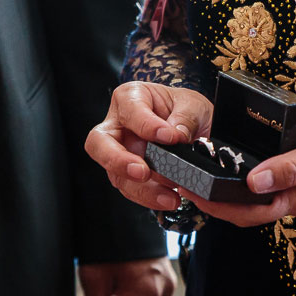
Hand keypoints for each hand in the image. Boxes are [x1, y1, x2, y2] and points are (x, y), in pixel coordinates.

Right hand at [85, 81, 213, 211]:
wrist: (196, 129)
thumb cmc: (186, 110)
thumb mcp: (194, 105)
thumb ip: (186, 117)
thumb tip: (177, 135)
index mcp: (131, 97)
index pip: (128, 110)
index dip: (146, 124)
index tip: (169, 136)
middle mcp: (118, 125)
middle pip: (99, 143)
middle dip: (118, 161)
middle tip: (142, 172)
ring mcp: (121, 152)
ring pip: (115, 174)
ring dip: (141, 188)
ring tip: (168, 195)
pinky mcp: (129, 174)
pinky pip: (131, 189)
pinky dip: (149, 197)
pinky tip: (168, 198)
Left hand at [180, 112, 295, 226]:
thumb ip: (292, 167)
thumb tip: (254, 182)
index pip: (246, 212)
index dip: (214, 205)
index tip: (185, 191)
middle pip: (244, 211)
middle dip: (210, 202)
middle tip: (179, 183)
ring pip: (254, 201)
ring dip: (224, 193)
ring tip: (195, 176)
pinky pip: (267, 188)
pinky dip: (244, 183)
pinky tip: (231, 169)